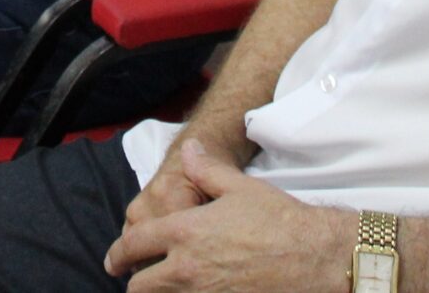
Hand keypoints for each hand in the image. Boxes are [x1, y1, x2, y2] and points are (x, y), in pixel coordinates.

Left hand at [105, 141, 350, 288]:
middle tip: (135, 279)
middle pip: (141, 287)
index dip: (118, 254)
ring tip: (164, 286)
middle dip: (135, 282)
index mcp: (186, 233)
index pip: (135, 246)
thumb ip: (204, 169)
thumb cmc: (279, 219)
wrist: (315, 255)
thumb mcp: (238, 187)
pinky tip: (195, 291)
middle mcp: (189, 268)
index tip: (113, 260)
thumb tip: (188, 150)